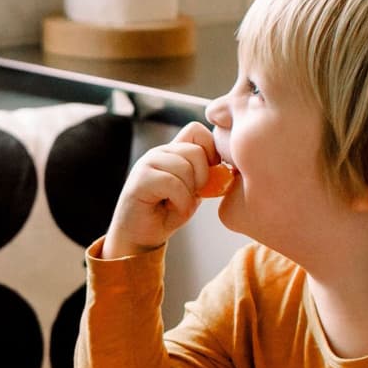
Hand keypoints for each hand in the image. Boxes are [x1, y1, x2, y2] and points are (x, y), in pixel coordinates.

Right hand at [100, 122, 219, 257]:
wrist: (141, 236)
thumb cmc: (168, 213)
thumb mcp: (194, 190)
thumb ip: (207, 174)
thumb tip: (226, 167)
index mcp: (173, 151)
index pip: (196, 130)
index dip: (210, 150)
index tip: (209, 174)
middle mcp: (159, 152)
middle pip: (196, 150)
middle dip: (202, 177)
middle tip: (192, 195)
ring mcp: (147, 163)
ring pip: (185, 167)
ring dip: (189, 192)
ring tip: (178, 203)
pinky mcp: (140, 179)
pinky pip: (173, 183)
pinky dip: (180, 201)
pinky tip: (172, 209)